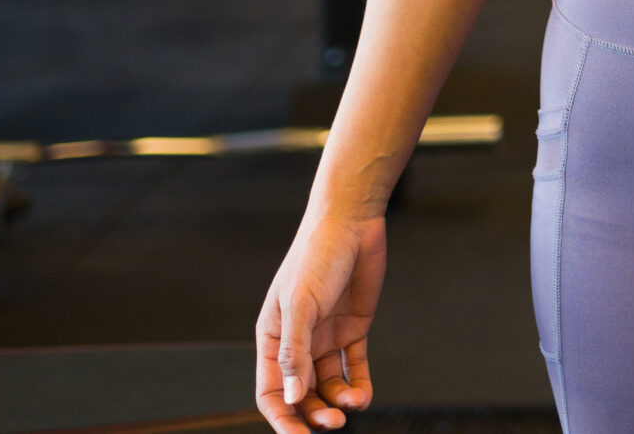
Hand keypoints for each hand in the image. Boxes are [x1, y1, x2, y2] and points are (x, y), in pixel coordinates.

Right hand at [257, 212, 386, 431]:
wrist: (352, 221)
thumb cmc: (317, 256)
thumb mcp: (301, 304)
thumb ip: (295, 351)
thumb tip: (290, 397)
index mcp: (273, 337)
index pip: (270, 391)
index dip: (282, 417)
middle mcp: (298, 342)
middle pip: (301, 394)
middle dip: (314, 414)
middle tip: (334, 423)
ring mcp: (326, 336)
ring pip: (329, 385)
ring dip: (338, 402)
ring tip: (353, 405)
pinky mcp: (354, 328)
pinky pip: (354, 367)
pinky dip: (358, 386)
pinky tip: (363, 397)